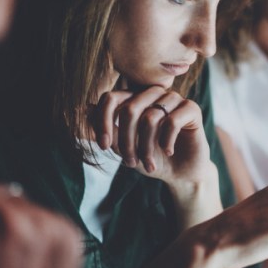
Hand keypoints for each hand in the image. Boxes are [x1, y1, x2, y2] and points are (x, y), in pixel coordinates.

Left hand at [88, 86, 211, 185]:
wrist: (181, 173)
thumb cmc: (151, 158)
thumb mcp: (123, 147)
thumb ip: (103, 128)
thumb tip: (76, 110)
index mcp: (135, 98)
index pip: (111, 98)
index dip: (103, 121)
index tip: (103, 145)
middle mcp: (153, 94)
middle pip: (130, 108)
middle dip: (126, 140)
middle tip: (129, 162)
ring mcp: (173, 99)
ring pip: (150, 117)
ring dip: (145, 146)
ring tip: (147, 163)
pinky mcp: (191, 109)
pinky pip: (172, 121)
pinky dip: (166, 141)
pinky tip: (168, 151)